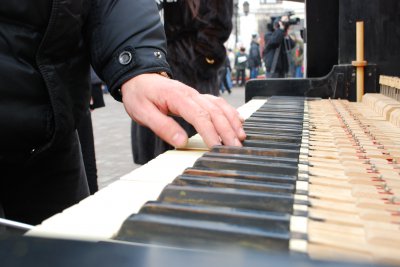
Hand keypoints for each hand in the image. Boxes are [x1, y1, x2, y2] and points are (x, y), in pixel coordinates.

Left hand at [121, 73, 245, 147]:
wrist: (139, 77)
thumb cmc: (140, 95)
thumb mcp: (143, 112)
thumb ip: (162, 127)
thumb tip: (181, 142)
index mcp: (177, 97)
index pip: (199, 116)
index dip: (210, 132)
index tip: (217, 147)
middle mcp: (191, 94)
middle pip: (214, 112)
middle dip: (227, 130)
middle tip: (235, 148)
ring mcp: (196, 94)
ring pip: (220, 106)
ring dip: (232, 121)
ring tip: (241, 137)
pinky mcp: (198, 97)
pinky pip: (218, 103)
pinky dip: (230, 112)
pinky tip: (238, 121)